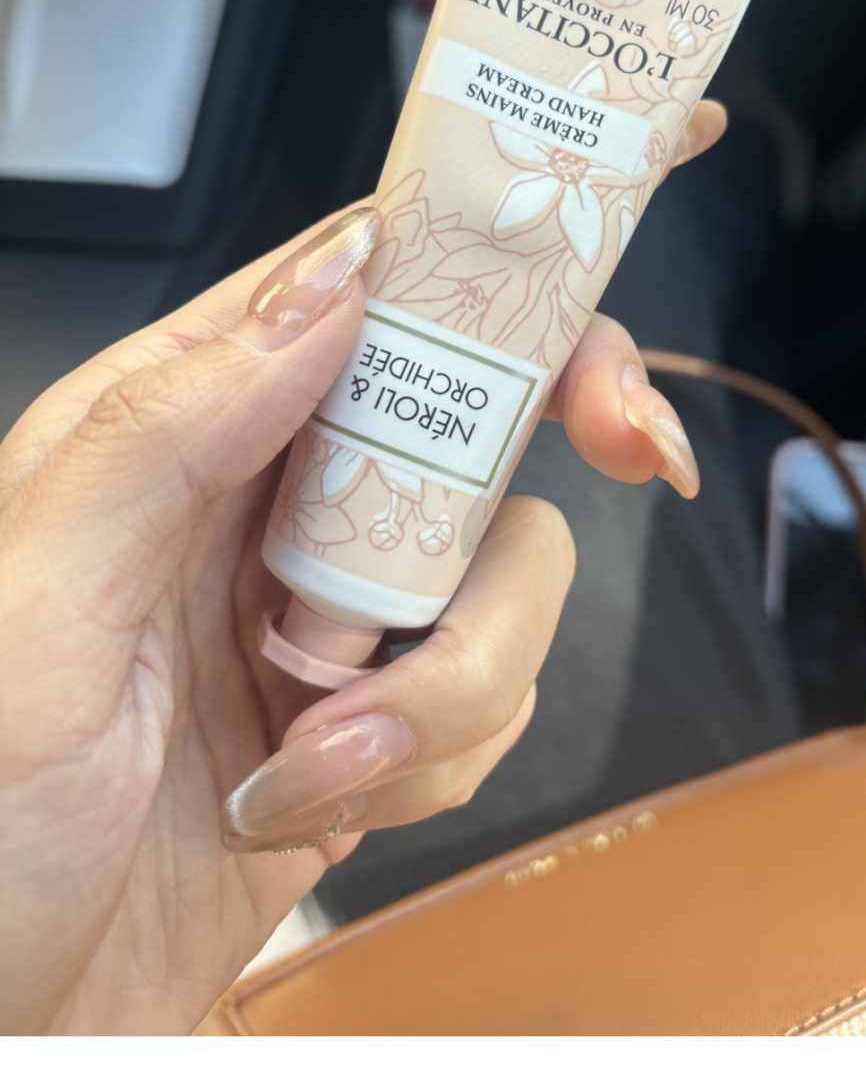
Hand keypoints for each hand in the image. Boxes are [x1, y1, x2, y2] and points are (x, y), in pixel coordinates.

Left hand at [0, 103, 723, 1034]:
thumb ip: (172, 434)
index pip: (362, 284)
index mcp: (168, 430)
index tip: (604, 323)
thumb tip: (335, 286)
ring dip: (445, 687)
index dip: (502, 262)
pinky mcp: (364, 736)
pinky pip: (490, 708)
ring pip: (504, 582)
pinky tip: (320, 807)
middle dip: (524, 492)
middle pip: (478, 424)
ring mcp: (321, 625)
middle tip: (586, 496)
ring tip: (313, 762)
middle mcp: (257, 508)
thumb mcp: (34, 613)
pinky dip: (434, 765)